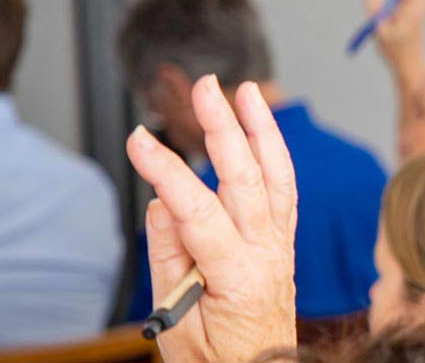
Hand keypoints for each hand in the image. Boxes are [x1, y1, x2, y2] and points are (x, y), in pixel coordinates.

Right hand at [130, 76, 297, 362]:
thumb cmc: (217, 359)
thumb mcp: (177, 321)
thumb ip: (170, 259)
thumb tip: (163, 202)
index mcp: (239, 276)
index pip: (199, 210)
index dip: (167, 171)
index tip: (139, 140)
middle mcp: (268, 255)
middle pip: (247, 179)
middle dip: (225, 127)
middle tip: (204, 88)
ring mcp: (281, 247)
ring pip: (276, 178)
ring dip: (262, 130)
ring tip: (247, 91)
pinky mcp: (283, 245)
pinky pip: (284, 192)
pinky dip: (275, 156)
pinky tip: (262, 130)